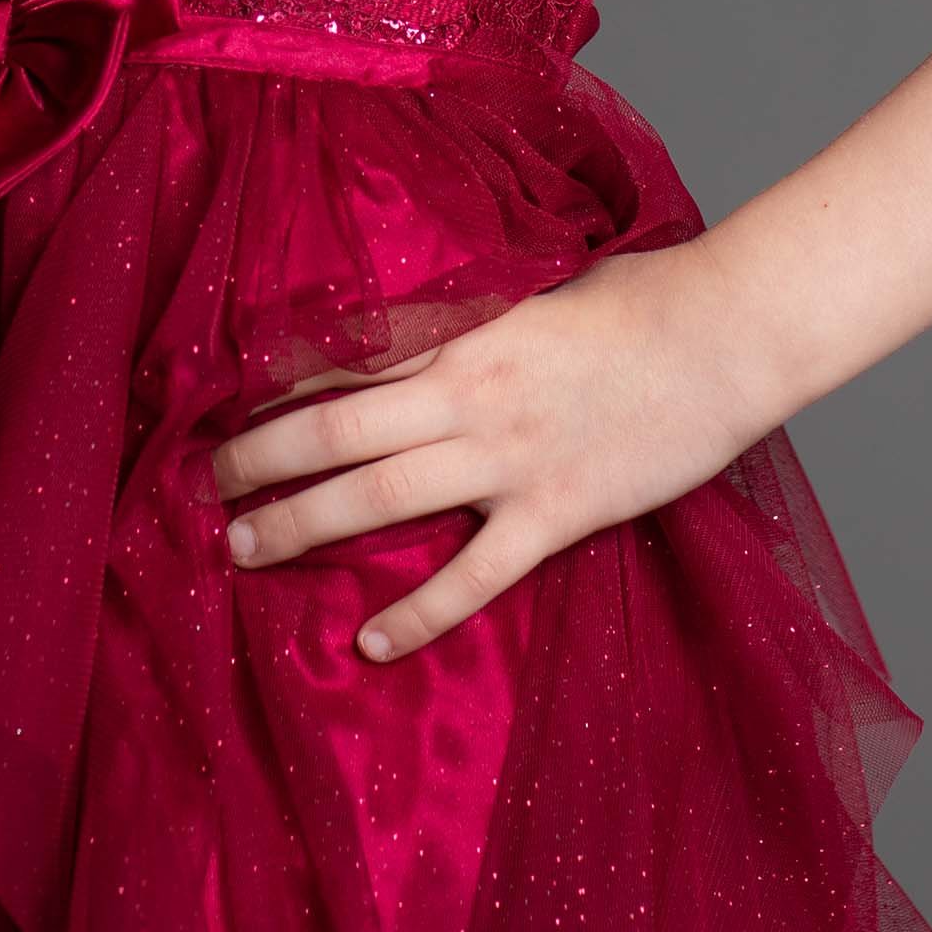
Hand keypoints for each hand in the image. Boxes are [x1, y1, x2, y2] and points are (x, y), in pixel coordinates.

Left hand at [208, 241, 776, 663]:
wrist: (727, 334)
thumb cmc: (645, 299)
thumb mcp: (543, 288)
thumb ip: (481, 314)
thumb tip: (430, 324)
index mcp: (465, 332)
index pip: (348, 359)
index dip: (279, 385)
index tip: (224, 402)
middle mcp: (469, 395)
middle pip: (337, 431)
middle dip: (261, 459)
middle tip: (204, 486)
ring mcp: (509, 458)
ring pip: (380, 498)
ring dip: (303, 523)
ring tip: (242, 548)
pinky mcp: (555, 513)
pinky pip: (472, 576)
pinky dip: (418, 614)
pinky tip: (369, 643)